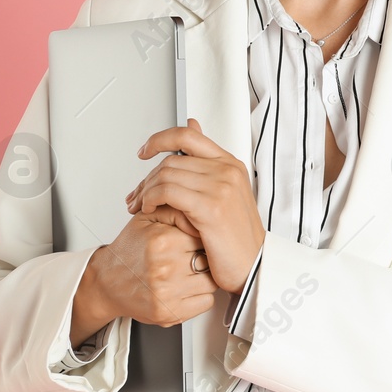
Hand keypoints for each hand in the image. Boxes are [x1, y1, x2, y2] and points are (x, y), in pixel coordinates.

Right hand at [86, 215, 218, 330]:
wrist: (106, 283)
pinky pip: (207, 302)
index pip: (205, 237)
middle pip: (210, 260)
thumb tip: (201, 219)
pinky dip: (200, 296)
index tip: (192, 242)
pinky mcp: (169, 313)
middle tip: (189, 258)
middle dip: (204, 258)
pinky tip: (186, 288)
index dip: (201, 238)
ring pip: (212, 282)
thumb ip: (176, 211)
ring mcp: (167, 294)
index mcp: (163, 241)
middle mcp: (165, 269)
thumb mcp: (148, 219)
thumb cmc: (129, 251)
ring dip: (204, 278)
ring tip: (187, 273)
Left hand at [126, 118, 264, 294]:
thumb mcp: (225, 194)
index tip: (144, 151)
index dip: (159, 139)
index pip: (188, 136)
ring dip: (145, 191)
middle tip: (136, 196)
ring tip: (140, 206)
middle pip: (171, 160)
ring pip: (165, 175)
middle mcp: (227, 171)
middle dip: (146, 178)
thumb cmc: (237, 236)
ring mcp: (221, 187)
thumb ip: (205, 164)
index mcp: (230, 164)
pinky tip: (149, 210)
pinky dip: (151, 199)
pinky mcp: (210, 207)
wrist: (254, 266)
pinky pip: (168, 192)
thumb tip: (192, 125)